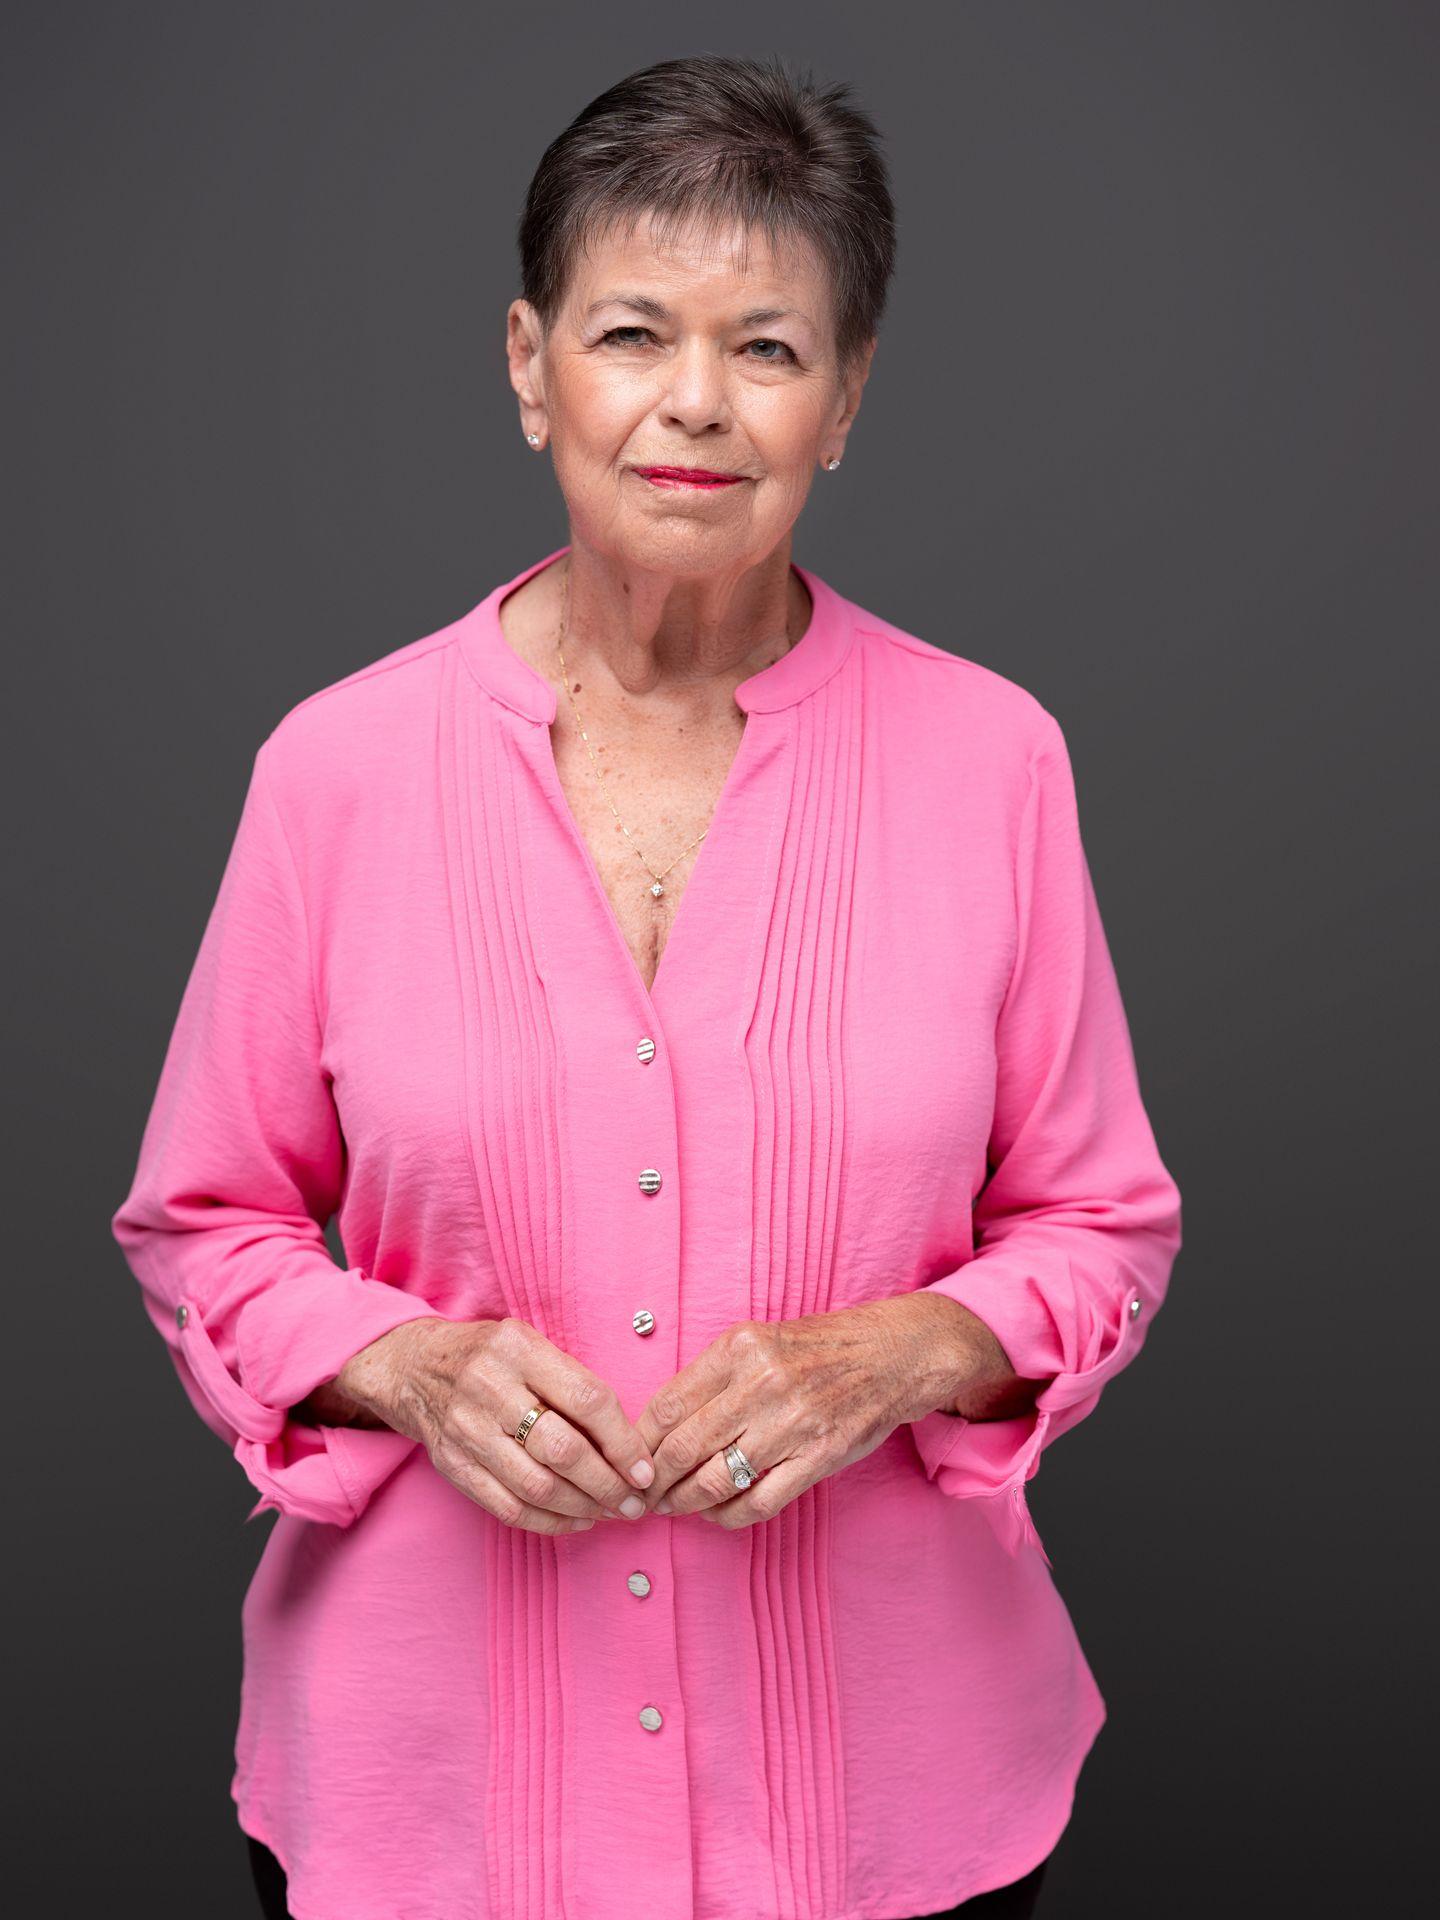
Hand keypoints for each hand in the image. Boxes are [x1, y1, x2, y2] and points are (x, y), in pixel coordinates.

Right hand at [331, 1316, 655, 1535]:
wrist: (416, 1368)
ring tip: (611, 1512)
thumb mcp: (532, 1345)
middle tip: (636, 1503)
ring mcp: (467, 1431)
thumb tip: (630, 1443)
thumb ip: (575, 1383)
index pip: (586, 1400)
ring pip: (537, 1487)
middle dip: (608, 1485)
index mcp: (519, 1350)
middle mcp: (490, 1389)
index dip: (622, 1441)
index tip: (645, 1469)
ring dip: (583, 1508)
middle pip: (562, 1450)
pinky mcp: (453, 1466)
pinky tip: (576, 1520)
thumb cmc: (494, 1358)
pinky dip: (550, 1522)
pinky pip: (508, 1508)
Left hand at [632, 1294, 978, 1528]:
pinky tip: (716, 1514)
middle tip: (639, 1496)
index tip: (625, 1461)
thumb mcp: (758, 1341)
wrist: (890, 1354)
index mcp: (737, 1349)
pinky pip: (759, 1502)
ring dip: (683, 1504)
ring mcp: (791, 1423)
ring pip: (715, 1480)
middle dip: (652, 1481)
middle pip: (682, 1448)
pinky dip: (728, 1517)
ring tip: (671, 1509)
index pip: (666, 1405)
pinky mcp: (818, 1457)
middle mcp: (761, 1383)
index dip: (637, 1443)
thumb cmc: (816, 1349)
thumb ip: (711, 1377)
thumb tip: (657, 1427)